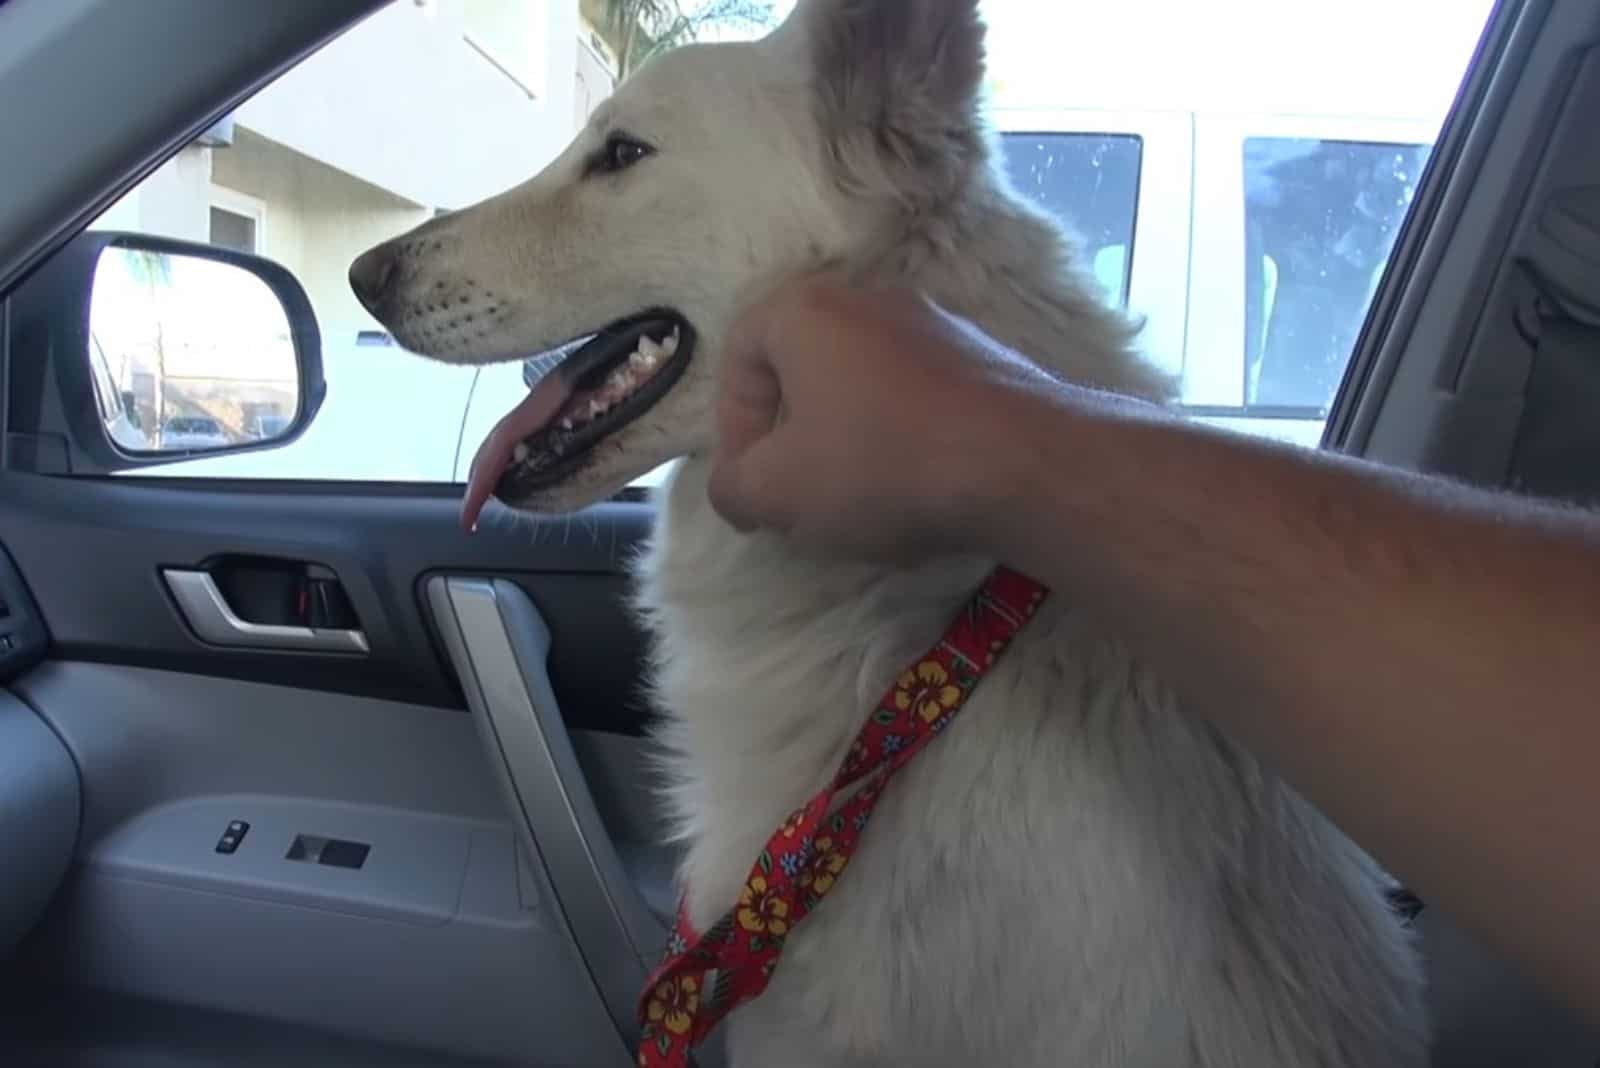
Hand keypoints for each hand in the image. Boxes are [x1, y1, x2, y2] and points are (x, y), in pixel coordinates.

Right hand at [707, 277, 1051, 560]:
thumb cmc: (878, 463)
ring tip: (861, 500)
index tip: (752, 481)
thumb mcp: (776, 493)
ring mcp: (936, 325)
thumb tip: (738, 488)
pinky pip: (920, 398)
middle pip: (805, 366)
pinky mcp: (985, 359)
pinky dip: (904, 440)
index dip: (733, 423)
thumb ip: (732, 488)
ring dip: (849, 439)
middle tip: (800, 493)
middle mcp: (870, 298)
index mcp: (807, 309)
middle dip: (793, 434)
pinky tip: (919, 489)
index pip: (740, 351)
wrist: (1020, 463)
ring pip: (865, 384)